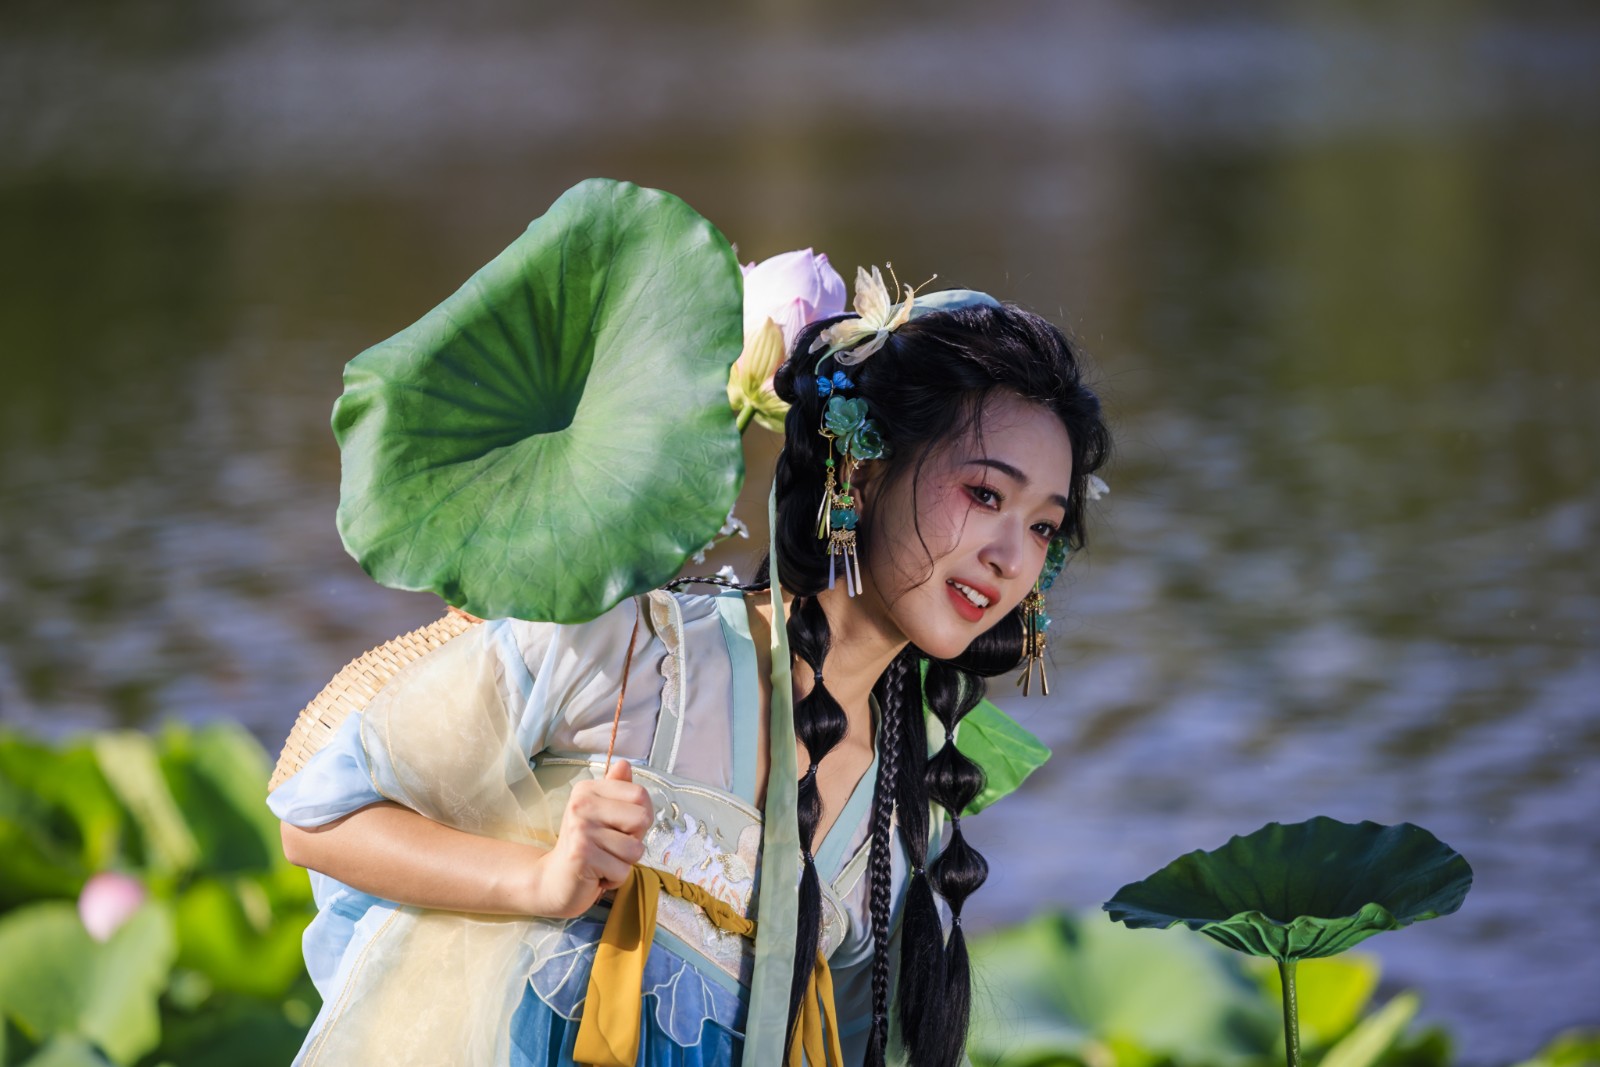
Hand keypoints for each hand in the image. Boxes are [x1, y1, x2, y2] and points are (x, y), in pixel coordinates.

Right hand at [531, 759, 653, 917]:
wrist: (555, 880)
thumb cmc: (585, 846)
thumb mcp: (601, 813)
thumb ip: (616, 790)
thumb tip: (625, 764)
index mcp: (588, 790)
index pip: (640, 795)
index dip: (642, 816)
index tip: (621, 827)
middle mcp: (582, 805)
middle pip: (642, 819)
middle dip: (635, 840)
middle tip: (611, 846)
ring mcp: (580, 829)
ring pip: (635, 849)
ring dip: (624, 863)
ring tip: (603, 860)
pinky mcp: (581, 856)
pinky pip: (623, 871)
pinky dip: (615, 879)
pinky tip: (596, 874)